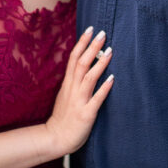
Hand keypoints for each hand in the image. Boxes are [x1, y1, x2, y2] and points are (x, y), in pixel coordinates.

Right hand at [45, 27, 113, 155]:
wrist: (55, 138)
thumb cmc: (63, 117)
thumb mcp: (65, 95)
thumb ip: (73, 81)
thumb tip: (83, 66)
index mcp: (68, 84)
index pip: (73, 58)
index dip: (81, 43)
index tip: (90, 29)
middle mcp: (72, 89)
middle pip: (80, 64)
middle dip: (91, 48)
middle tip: (102, 33)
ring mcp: (79, 101)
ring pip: (88, 78)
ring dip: (99, 63)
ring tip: (110, 50)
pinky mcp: (86, 114)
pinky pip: (96, 99)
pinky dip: (104, 88)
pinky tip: (112, 78)